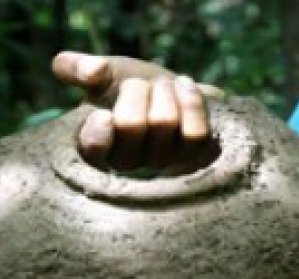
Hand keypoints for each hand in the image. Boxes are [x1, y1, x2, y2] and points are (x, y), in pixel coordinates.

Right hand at [52, 51, 221, 170]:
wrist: (173, 91)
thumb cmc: (130, 87)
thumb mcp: (99, 74)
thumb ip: (75, 67)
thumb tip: (91, 70)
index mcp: (95, 144)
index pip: (93, 153)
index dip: (98, 135)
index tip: (104, 114)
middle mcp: (128, 161)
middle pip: (131, 124)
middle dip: (136, 90)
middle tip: (138, 84)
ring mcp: (162, 162)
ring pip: (164, 122)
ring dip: (163, 92)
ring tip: (161, 85)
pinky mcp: (192, 157)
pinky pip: (194, 132)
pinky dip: (190, 101)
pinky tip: (184, 86)